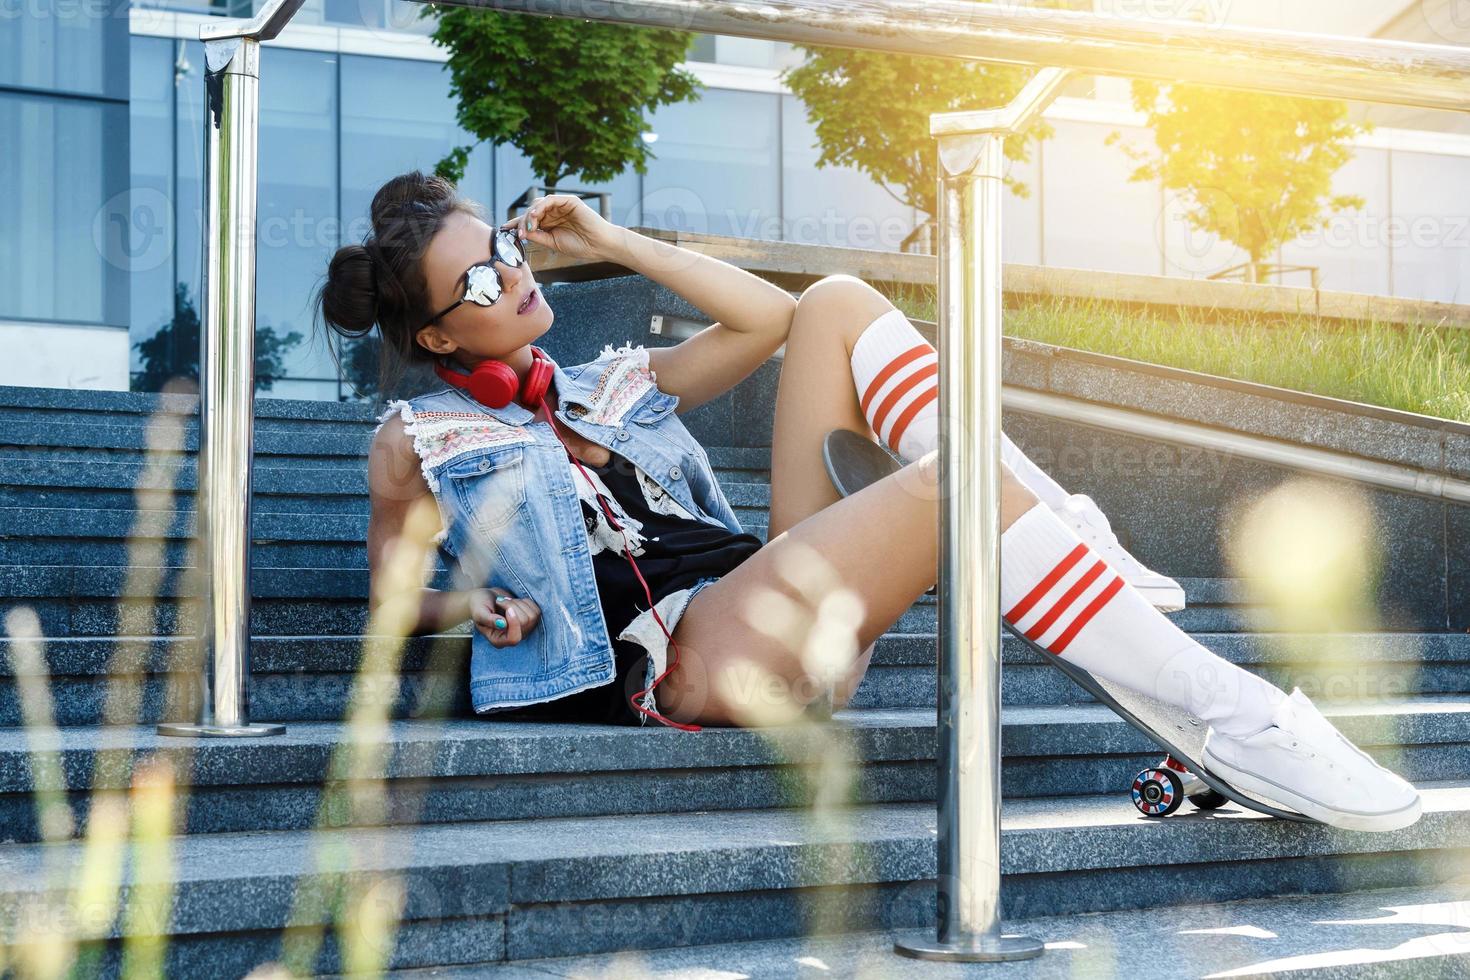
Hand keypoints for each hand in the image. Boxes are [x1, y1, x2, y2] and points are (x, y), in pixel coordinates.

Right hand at [470, 588, 541, 647]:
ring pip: (532, 616)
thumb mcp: (479, 612)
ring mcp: (523, 629)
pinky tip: (515, 601)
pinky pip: (536, 610)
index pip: (514, 639)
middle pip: (524, 623)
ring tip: (506, 601)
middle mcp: (512, 637)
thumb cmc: (479, 605)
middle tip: (500, 601)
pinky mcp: (530, 619)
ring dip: (518, 603)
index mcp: (498, 640)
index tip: (508, 609)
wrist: (485, 598)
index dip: (514, 623)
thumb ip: (489, 620)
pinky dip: (526, 602)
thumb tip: (503, 624)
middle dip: (512, 606)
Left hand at [499, 194, 619, 261]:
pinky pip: (550, 200)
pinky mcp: (569, 201)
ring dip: (530, 216)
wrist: (600, 246)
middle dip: (523, 222)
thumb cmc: (581, 246)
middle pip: (531, 212)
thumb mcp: (553, 242)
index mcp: (551, 223)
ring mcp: (561, 206)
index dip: (516, 224)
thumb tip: (521, 232)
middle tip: (521, 234)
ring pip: (538, 205)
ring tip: (529, 229)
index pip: (530, 220)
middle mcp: (554, 212)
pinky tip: (536, 217)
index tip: (504, 230)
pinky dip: (540, 207)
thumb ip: (537, 236)